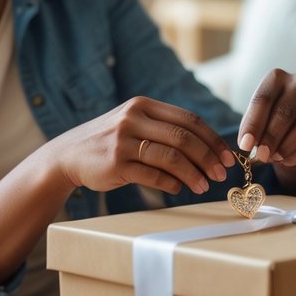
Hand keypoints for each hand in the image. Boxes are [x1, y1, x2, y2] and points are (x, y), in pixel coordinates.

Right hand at [40, 96, 235, 195]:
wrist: (67, 155)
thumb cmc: (110, 141)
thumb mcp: (134, 124)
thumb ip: (165, 130)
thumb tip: (209, 149)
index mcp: (144, 105)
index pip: (189, 120)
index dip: (212, 139)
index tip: (228, 156)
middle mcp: (133, 119)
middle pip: (183, 137)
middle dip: (208, 157)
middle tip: (221, 174)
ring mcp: (123, 141)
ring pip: (170, 157)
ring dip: (193, 174)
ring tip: (204, 186)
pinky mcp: (115, 164)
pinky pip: (152, 175)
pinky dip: (171, 183)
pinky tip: (179, 189)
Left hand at [238, 69, 295, 167]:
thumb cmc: (275, 124)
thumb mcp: (259, 123)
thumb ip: (252, 130)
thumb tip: (247, 144)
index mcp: (278, 77)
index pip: (264, 99)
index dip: (254, 125)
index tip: (246, 146)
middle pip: (285, 112)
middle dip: (271, 138)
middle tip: (262, 156)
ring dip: (287, 147)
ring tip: (276, 157)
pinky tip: (291, 158)